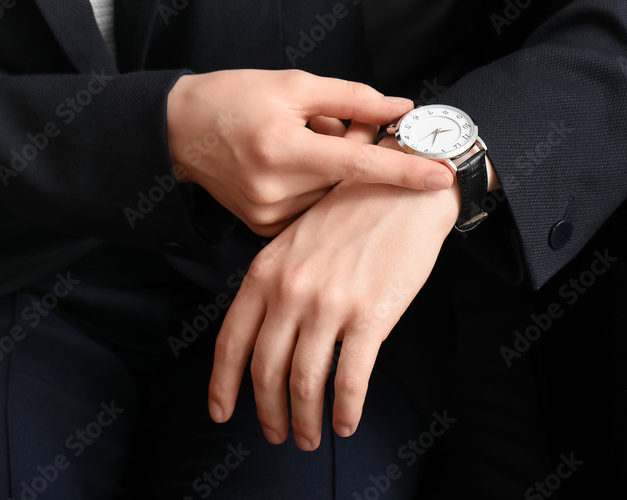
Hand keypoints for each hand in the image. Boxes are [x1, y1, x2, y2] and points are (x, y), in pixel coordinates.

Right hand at [166, 69, 453, 235]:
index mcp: (282, 149)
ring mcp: (267, 215)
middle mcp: (275, 190)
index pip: (357, 166)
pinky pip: (310, 209)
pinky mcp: (262, 229)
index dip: (403, 170)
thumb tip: (401, 107)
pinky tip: (288, 163)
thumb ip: (351, 99)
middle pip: (346, 179)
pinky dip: (313, 186)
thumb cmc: (235, 98)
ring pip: (330, 196)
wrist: (179, 130)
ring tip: (297, 142)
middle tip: (328, 124)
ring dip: (331, 170)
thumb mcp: (292, 84)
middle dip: (352, 152)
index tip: (441, 174)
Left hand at [207, 176, 459, 449]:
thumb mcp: (295, 240)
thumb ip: (274, 283)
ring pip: (305, 382)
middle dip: (268, 412)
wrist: (405, 189)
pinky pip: (350, 380)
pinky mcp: (371, 315)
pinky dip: (345, 411)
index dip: (223, 385)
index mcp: (266, 272)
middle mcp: (290, 290)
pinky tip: (345, 423)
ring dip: (305, 420)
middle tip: (276, 434)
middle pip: (266, 370)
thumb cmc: (352, 213)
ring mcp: (329, 304)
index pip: (231, 341)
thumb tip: (263, 335)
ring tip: (310, 437)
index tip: (221, 412)